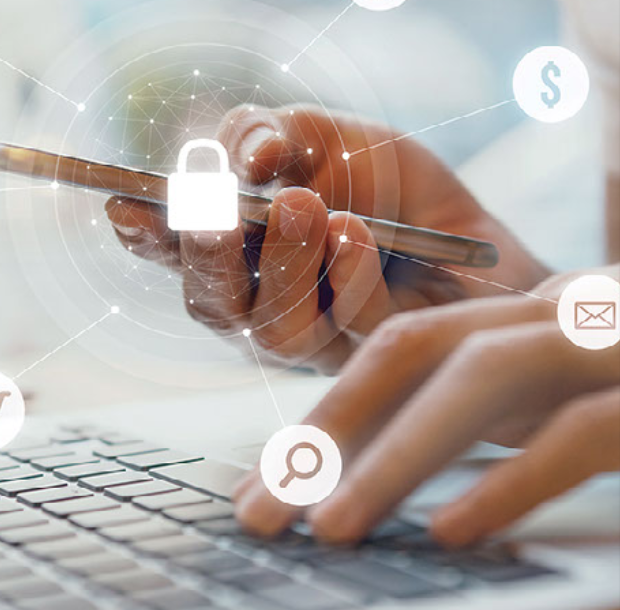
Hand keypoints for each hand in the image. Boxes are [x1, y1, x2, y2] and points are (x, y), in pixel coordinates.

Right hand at [106, 105, 546, 371]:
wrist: (467, 230)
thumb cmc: (384, 182)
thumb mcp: (321, 135)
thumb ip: (268, 135)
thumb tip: (243, 157)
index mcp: (239, 254)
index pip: (178, 253)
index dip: (147, 235)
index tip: (122, 205)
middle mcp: (264, 304)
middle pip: (213, 306)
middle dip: (207, 258)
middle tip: (216, 211)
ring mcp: (317, 339)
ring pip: (276, 329)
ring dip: (284, 264)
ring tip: (304, 206)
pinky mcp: (374, 355)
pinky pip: (351, 329)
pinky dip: (348, 275)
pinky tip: (354, 234)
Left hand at [233, 265, 619, 545]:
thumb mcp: (552, 394)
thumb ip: (485, 417)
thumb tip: (384, 473)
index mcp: (519, 316)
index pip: (399, 349)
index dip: (325, 412)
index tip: (268, 486)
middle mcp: (558, 314)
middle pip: (417, 349)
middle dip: (329, 429)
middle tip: (261, 516)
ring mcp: (612, 342)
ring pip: (483, 374)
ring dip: (397, 454)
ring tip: (333, 528)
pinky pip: (583, 428)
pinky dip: (513, 476)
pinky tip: (452, 531)